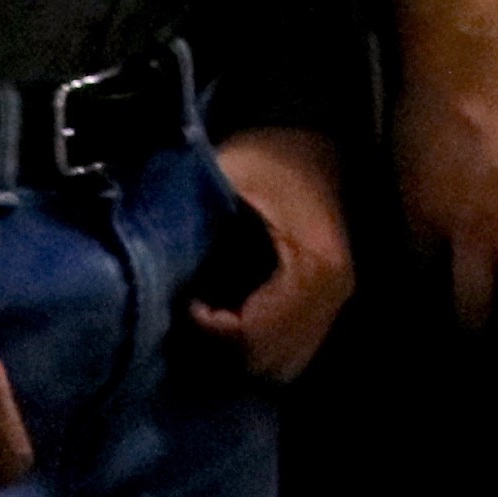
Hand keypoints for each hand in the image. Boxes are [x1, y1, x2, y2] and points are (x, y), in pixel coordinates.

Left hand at [186, 125, 356, 381]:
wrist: (315, 133)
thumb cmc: (271, 153)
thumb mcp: (229, 178)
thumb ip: (198, 227)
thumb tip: (161, 280)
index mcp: (316, 268)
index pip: (255, 336)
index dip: (209, 332)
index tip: (183, 303)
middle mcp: (334, 294)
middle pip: (270, 361)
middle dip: (222, 351)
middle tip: (190, 321)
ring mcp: (337, 300)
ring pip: (284, 363)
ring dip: (241, 354)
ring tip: (209, 323)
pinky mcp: (330, 299)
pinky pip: (293, 348)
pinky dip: (259, 347)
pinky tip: (231, 319)